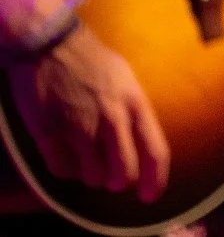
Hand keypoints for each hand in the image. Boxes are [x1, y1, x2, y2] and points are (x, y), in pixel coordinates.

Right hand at [5, 24, 170, 200]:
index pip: (156, 151)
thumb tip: (140, 140)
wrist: (51, 45)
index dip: (156, 180)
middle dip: (117, 181)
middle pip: (123, 174)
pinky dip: (65, 170)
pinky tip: (64, 156)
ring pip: (92, 177)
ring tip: (85, 160)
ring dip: (90, 175)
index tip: (150, 196)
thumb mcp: (126, 80)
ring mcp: (79, 127)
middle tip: (109, 177)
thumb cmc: (91, 61)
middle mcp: (111, 118)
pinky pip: (61, 170)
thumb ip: (133, 111)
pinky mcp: (49, 132)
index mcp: (135, 104)